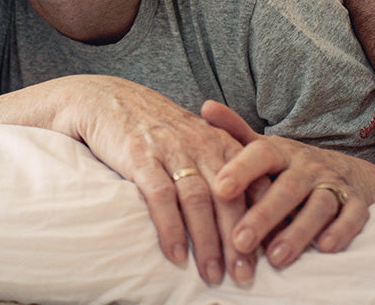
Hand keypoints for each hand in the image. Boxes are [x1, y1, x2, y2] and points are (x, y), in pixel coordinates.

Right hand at [48, 76, 252, 284]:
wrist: (106, 99)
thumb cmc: (154, 126)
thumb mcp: (194, 136)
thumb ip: (220, 164)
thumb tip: (243, 207)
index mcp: (219, 140)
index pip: (253, 184)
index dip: (263, 220)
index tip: (268, 252)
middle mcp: (200, 144)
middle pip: (228, 198)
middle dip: (239, 242)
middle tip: (244, 275)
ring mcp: (170, 150)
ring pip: (198, 201)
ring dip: (207, 242)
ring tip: (212, 273)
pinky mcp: (139, 157)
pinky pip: (161, 197)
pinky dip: (170, 228)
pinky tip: (175, 254)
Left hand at [202, 100, 369, 268]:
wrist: (341, 169)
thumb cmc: (284, 165)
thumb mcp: (260, 147)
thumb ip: (233, 131)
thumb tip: (206, 106)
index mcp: (280, 151)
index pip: (260, 155)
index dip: (240, 170)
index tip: (219, 190)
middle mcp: (308, 166)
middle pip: (287, 188)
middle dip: (263, 216)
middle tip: (239, 242)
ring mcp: (334, 184)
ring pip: (319, 206)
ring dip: (298, 233)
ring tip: (275, 258)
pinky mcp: (357, 203)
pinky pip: (354, 217)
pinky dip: (341, 232)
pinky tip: (324, 249)